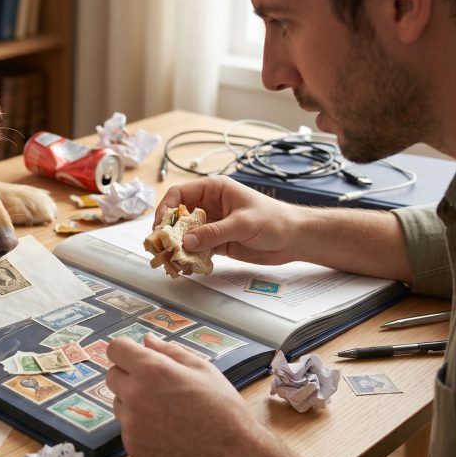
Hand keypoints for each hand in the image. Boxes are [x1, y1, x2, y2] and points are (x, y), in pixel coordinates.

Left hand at [104, 334, 260, 456]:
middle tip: (158, 385)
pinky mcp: (132, 447)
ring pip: (119, 402)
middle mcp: (134, 395)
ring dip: (134, 402)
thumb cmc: (222, 409)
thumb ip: (169, 351)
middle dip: (129, 375)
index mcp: (150, 370)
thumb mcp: (202, 369)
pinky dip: (141, 427)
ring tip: (167, 411)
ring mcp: (131, 424)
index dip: (126, 351)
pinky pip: (127, 428)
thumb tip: (146, 340)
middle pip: (112, 375)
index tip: (136, 356)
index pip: (115, 349)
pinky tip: (167, 431)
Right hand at [154, 177, 300, 264]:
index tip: (160, 226)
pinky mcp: (217, 243)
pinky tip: (185, 267)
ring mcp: (212, 225)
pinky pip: (196, 249)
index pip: (179, 194)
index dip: (166, 208)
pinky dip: (189, 258)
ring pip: (185, 235)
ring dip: (177, 248)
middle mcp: (209, 206)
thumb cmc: (274, 220)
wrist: (295, 238)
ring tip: (171, 261)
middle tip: (161, 248)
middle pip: (178, 216)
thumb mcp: (243, 223)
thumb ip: (214, 233)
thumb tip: (187, 242)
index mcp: (214, 190)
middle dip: (168, 232)